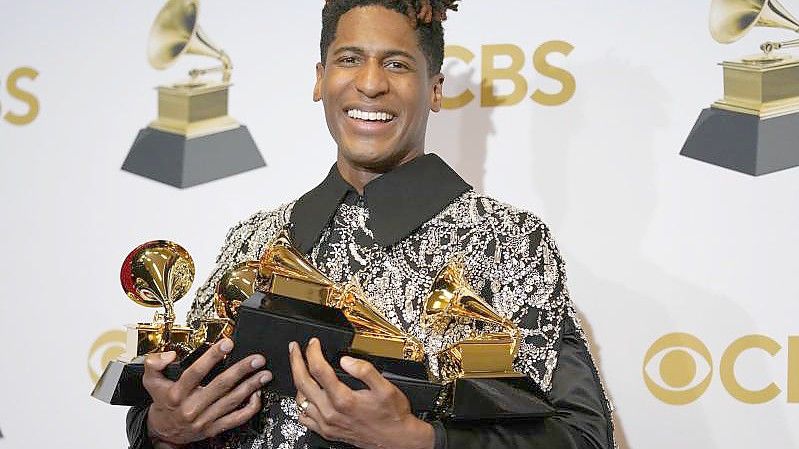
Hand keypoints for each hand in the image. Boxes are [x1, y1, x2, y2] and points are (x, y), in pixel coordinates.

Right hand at [142, 338, 272, 445]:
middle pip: (220, 385)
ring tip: (264, 374)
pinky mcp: (214, 428)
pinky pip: (236, 419)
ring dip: (251, 386)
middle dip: (241, 370)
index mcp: (177, 393)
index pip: (196, 372)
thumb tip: (170, 354)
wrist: (163, 431)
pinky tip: (257, 394)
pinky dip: (250, 408)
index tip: (227, 343)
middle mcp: (192, 407)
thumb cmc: (162, 401)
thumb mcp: (151, 381)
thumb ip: (155, 364)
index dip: (213, 356)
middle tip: (257, 359)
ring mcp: (204, 419)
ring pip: (232, 401)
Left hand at [289, 338, 433, 448]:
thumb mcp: (386, 387)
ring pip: (300, 399)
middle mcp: (331, 412)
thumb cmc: (392, 414)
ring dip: (297, 380)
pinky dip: (301, 403)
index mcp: (344, 399)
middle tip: (294, 349)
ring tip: (300, 368)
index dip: (313, 352)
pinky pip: (304, 417)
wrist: (395, 439)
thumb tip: (346, 359)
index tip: (314, 343)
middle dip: (296, 361)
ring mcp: (327, 424)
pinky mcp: (327, 431)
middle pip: (303, 382)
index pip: (318, 369)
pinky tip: (306, 394)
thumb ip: (365, 370)